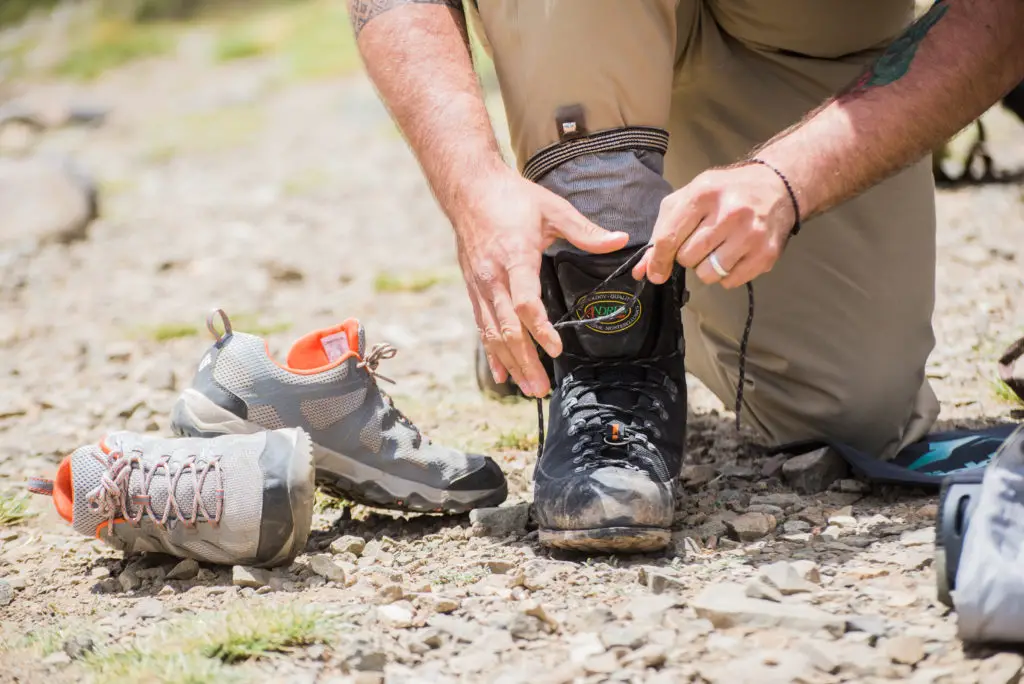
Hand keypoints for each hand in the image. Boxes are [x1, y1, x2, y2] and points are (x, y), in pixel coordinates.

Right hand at [453, 167, 628, 396]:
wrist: (469, 189)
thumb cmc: (512, 197)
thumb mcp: (553, 208)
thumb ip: (586, 230)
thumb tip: (620, 240)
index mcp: (515, 257)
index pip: (524, 302)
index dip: (539, 329)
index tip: (556, 349)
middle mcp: (493, 277)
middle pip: (507, 328)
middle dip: (525, 361)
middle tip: (541, 389)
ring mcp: (480, 286)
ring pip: (492, 333)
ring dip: (510, 364)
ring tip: (528, 389)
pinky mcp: (473, 289)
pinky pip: (482, 327)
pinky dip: (492, 353)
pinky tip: (502, 374)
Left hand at [632, 163, 796, 287]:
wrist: (777, 185)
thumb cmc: (725, 192)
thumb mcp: (690, 199)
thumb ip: (663, 231)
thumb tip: (644, 270)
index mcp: (704, 194)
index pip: (669, 238)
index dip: (658, 260)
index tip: (655, 272)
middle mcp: (729, 213)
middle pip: (687, 258)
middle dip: (688, 255)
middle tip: (701, 241)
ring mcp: (750, 234)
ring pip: (707, 274)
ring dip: (706, 267)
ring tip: (718, 248)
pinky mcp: (766, 254)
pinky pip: (729, 282)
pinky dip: (726, 275)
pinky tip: (734, 254)